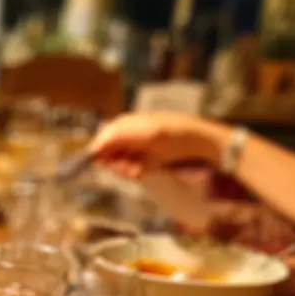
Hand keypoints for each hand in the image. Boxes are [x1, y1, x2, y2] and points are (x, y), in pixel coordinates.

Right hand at [89, 113, 227, 179]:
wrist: (201, 145)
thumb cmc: (174, 134)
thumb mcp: (144, 132)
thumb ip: (117, 137)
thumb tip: (93, 147)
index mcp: (128, 123)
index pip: (103, 137)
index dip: (98, 150)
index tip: (96, 162)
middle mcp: (130, 136)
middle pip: (108, 152)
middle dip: (113, 162)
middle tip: (122, 168)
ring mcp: (138, 149)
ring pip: (118, 162)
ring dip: (123, 168)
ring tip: (135, 170)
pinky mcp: (146, 162)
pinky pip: (130, 169)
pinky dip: (132, 172)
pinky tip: (140, 172)